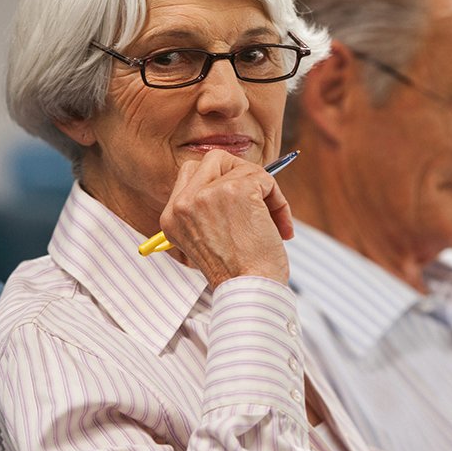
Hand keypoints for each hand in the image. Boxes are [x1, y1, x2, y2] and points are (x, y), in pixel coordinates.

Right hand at [160, 149, 293, 286]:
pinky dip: (279, 200)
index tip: (240, 204)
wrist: (249, 291)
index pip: (191, 174)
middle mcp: (183, 202)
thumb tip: (239, 180)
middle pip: (213, 159)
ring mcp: (208, 194)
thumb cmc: (238, 274)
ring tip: (274, 221)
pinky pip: (265, 179)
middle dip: (241, 173)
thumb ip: (210, 212)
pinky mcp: (236, 190)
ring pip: (243, 167)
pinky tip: (280, 227)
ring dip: (265, 191)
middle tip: (258, 197)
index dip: (221, 181)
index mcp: (171, 217)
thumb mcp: (206, 243)